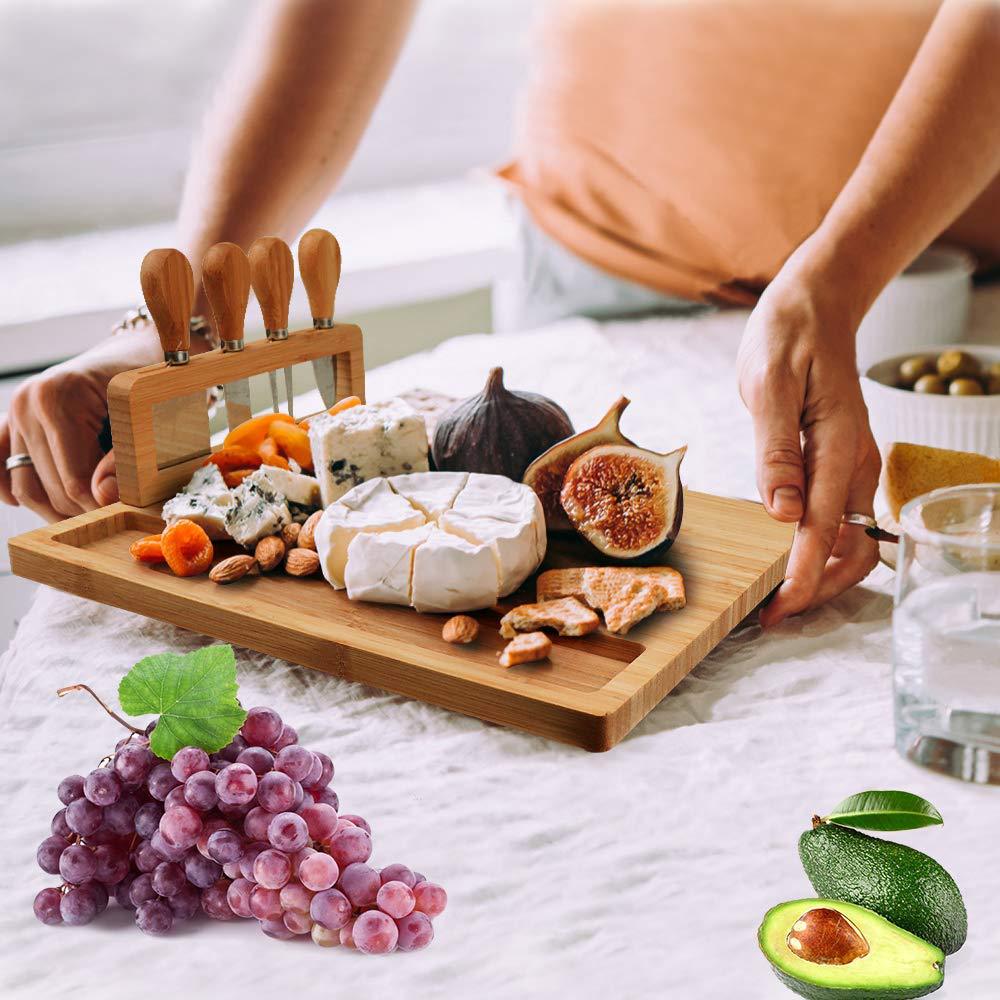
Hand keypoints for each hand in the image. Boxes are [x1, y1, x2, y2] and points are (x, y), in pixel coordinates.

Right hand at [1, 330, 160, 520]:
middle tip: (111, 518)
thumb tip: (102, 496)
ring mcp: (15, 412)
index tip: (122, 515)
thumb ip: (127, 458)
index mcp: (59, 398)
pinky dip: (18, 490)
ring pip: (24, 484)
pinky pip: (2, 466)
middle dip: (79, 510)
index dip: (98, 507)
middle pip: (47, 487)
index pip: (72, 479)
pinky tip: (47, 505)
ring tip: (87, 516)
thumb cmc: (149, 386)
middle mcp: (28, 403)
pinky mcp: (12, 421)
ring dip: (54, 508)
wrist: (135, 355)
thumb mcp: (147, 418)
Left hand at [737, 271, 880, 626]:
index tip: (777, 610)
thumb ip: (775, 450)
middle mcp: (854, 462)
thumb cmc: (787, 337)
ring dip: (815, 574)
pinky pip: (835, 520)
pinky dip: (814, 550)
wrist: (813, 307)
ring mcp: (851, 465)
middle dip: (815, 589)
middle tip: (768, 614)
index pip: (823, 528)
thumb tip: (782, 512)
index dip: (801, 576)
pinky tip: (782, 559)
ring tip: (771, 598)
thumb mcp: (769, 385)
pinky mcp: (838, 464)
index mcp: (838, 445)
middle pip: (851, 549)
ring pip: (847, 540)